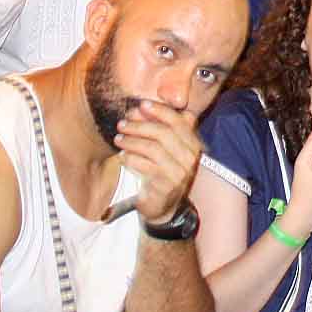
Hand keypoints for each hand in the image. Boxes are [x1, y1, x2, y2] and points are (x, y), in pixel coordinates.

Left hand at [116, 97, 204, 222]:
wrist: (164, 206)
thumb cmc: (162, 172)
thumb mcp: (166, 149)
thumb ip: (159, 128)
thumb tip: (140, 108)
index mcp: (193, 143)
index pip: (180, 121)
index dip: (160, 111)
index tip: (142, 105)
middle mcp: (190, 157)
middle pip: (164, 133)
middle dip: (139, 126)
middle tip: (122, 124)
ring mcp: (180, 172)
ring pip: (152, 149)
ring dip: (132, 141)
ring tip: (118, 139)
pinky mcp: (167, 185)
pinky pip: (144, 166)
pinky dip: (131, 158)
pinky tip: (123, 156)